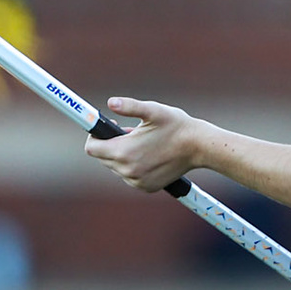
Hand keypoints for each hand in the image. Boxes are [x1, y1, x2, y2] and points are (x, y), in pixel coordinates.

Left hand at [84, 97, 200, 192]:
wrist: (199, 147)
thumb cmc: (176, 126)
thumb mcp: (152, 110)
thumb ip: (129, 106)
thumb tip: (111, 102)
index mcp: (124, 151)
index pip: (92, 148)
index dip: (95, 136)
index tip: (109, 127)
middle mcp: (127, 170)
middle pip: (103, 158)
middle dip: (111, 144)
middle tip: (130, 132)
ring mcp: (137, 181)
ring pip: (116, 167)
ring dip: (123, 156)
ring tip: (141, 143)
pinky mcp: (146, 187)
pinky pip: (130, 176)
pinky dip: (134, 166)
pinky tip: (148, 155)